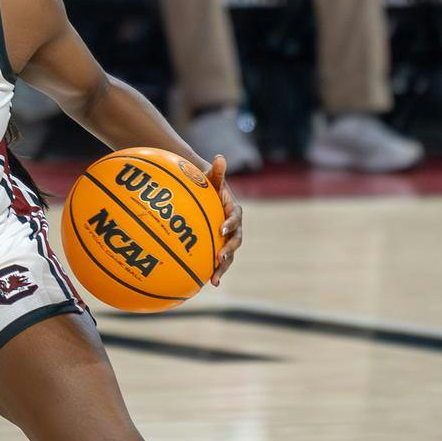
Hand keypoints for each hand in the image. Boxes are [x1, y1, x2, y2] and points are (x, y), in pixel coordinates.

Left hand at [204, 154, 242, 285]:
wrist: (205, 197)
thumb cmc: (207, 186)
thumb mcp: (211, 178)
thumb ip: (216, 172)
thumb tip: (219, 157)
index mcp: (234, 210)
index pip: (235, 217)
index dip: (230, 223)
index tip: (221, 229)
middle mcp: (233, 227)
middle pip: (235, 240)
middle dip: (228, 250)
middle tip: (220, 257)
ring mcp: (227, 239)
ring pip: (228, 254)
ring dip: (222, 267)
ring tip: (214, 279)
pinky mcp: (218, 247)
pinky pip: (218, 260)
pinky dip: (214, 270)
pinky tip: (206, 283)